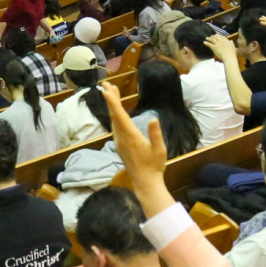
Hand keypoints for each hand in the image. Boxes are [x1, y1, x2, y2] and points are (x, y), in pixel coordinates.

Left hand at [101, 81, 169, 203]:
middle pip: (114, 115)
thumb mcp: (159, 150)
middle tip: (105, 84)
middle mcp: (122, 138)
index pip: (120, 116)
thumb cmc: (154, 166)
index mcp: (131, 136)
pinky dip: (114, 115)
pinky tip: (116, 112)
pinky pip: (115, 126)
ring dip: (111, 106)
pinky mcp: (120, 145)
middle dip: (109, 99)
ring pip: (113, 120)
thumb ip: (155, 134)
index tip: (106, 91)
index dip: (113, 102)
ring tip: (111, 92)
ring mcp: (119, 142)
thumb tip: (154, 119)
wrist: (145, 182)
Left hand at [205, 33, 238, 64]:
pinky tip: (204, 42)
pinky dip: (206, 43)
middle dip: (213, 36)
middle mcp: (221, 41)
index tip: (217, 35)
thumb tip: (231, 41)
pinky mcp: (214, 47)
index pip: (222, 37)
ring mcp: (217, 44)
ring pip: (212, 39)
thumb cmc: (232, 53)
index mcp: (226, 41)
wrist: (228, 57)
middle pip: (216, 37)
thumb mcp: (233, 47)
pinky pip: (209, 44)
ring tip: (206, 38)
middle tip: (211, 36)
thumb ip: (231, 44)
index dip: (219, 36)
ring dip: (209, 38)